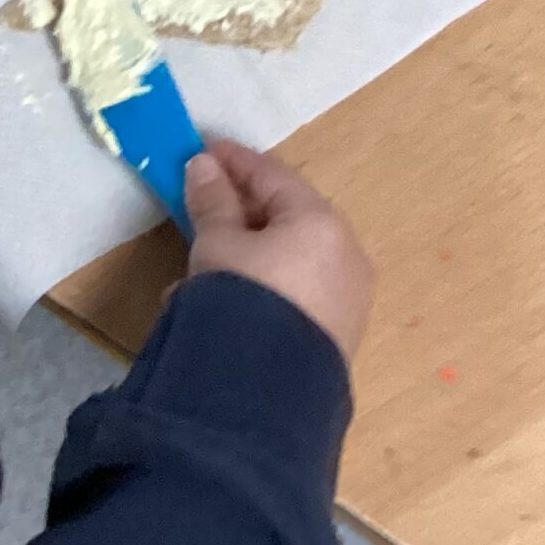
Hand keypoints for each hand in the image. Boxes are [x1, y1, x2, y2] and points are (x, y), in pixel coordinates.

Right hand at [185, 137, 372, 366]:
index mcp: (321, 222)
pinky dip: (261, 287)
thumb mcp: (217, 245)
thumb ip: (212, 202)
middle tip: (200, 205)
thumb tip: (205, 165)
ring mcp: (346, 298)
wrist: (268, 395)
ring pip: (289, 259)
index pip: (273, 175)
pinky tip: (222, 306)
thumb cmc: (244, 300)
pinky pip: (295, 293)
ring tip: (198, 271)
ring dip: (244, 257)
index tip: (201, 149)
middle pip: (286, 217)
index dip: (234, 160)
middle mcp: (345, 254)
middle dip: (239, 211)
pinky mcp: (336, 336)